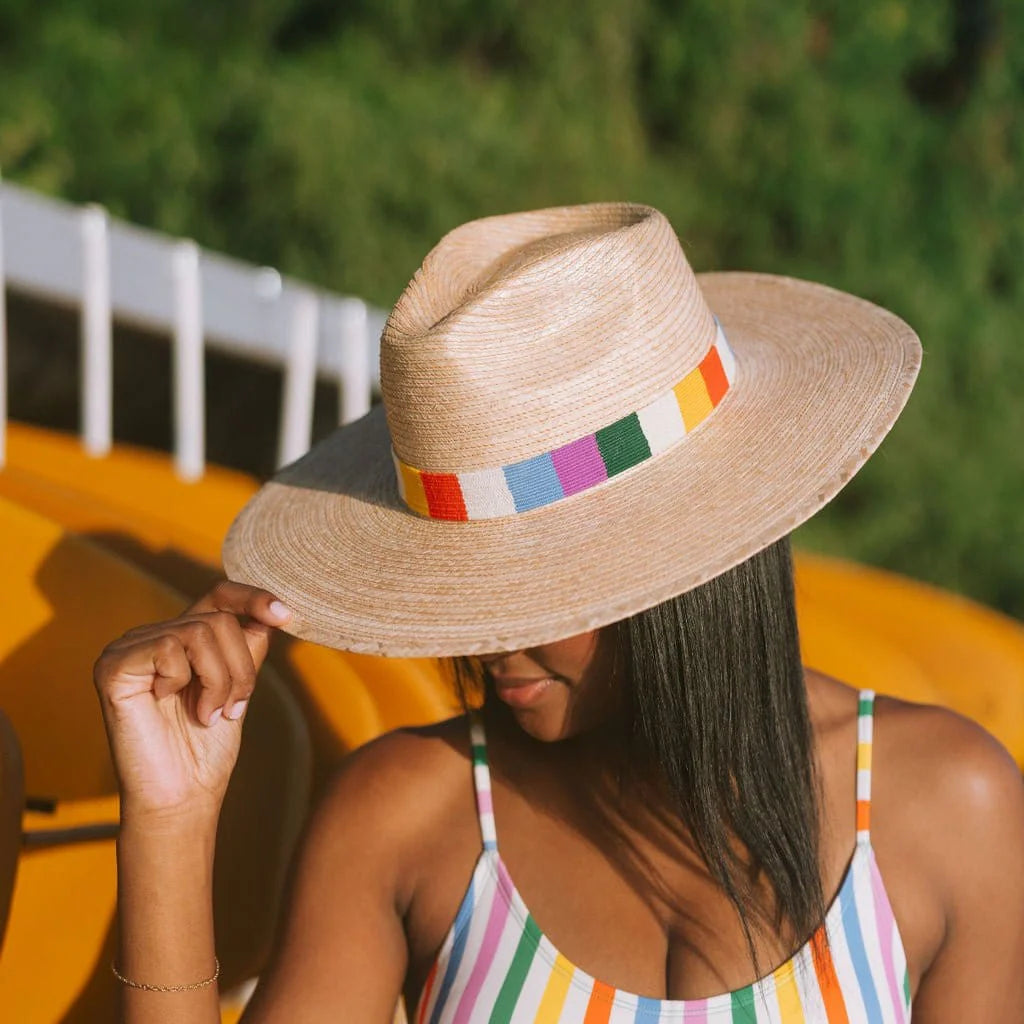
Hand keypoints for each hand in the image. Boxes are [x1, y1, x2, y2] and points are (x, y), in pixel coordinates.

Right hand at [93, 581, 290, 821]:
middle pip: (219, 619)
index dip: (253, 597)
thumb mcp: (238, 686)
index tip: (285, 615)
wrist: (182, 795)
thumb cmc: (207, 748)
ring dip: (218, 681)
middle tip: (230, 708)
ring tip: (206, 714)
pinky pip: (170, 648)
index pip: (219, 594)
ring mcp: (129, 648)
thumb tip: (272, 610)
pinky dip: (183, 681)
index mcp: (182, 638)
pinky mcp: (112, 665)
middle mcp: (153, 636)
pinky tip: (167, 704)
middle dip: (240, 668)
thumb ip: (248, 646)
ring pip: (200, 632)